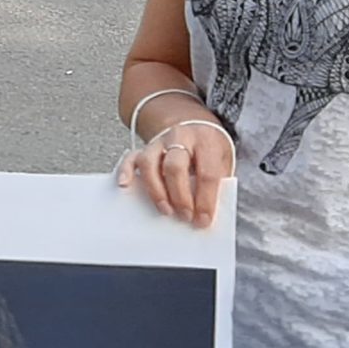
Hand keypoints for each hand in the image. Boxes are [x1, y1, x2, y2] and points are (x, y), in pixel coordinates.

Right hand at [116, 117, 233, 229]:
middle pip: (175, 167)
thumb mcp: (223, 162)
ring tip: (165, 209)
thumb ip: (217, 183)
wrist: (197, 128)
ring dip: (156, 190)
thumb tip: (205, 212)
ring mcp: (160, 142)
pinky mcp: (145, 148)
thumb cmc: (210, 150)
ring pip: (149, 163)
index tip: (203, 219)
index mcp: (206, 142)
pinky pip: (131, 157)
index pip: (206, 173)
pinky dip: (125, 171)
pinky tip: (125, 185)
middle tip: (185, 215)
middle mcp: (180, 138)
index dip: (206, 200)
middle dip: (180, 196)